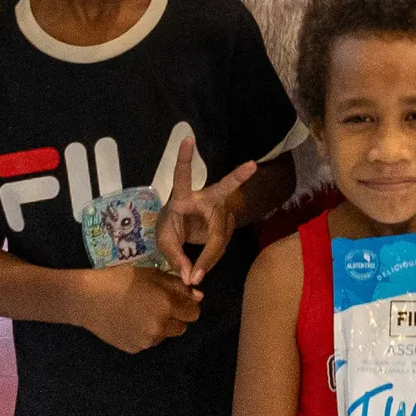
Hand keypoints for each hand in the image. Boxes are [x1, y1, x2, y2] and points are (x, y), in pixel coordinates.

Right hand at [70, 263, 202, 352]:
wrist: (88, 299)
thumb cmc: (120, 279)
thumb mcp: (152, 275)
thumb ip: (177, 286)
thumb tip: (198, 296)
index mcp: (167, 306)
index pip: (194, 313)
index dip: (187, 305)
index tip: (176, 299)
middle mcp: (160, 327)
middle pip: (182, 327)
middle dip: (175, 317)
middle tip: (157, 304)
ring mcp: (147, 341)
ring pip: (165, 335)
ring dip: (160, 326)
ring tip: (141, 312)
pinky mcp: (134, 348)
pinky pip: (149, 341)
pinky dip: (145, 333)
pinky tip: (130, 321)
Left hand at [155, 139, 258, 284]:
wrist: (184, 229)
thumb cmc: (171, 227)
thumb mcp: (164, 242)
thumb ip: (175, 258)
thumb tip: (191, 277)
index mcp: (182, 196)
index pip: (182, 176)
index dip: (184, 159)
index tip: (187, 139)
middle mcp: (206, 199)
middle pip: (224, 189)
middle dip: (237, 177)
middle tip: (252, 165)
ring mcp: (221, 210)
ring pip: (219, 237)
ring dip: (208, 258)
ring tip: (196, 275)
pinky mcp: (227, 224)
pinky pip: (221, 247)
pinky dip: (211, 261)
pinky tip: (203, 267)